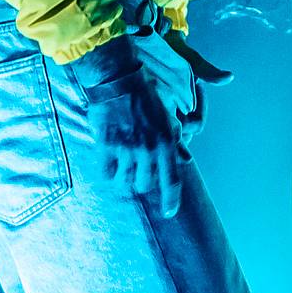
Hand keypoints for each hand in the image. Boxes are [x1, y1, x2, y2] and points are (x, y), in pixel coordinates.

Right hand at [81, 42, 183, 215]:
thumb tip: (185, 160)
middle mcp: (148, 149)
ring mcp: (127, 148)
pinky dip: (107, 173)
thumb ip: (175, 140)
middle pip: (145, 184)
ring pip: (125, 182)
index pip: (171, 180)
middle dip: (143, 181)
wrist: (119, 79)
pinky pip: (106, 172)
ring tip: (122, 170)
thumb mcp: (168, 116)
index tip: (169, 213)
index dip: (171, 200)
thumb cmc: (146, 95)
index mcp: (166, 142)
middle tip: (138, 170)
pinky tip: (108, 166)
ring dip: (124, 179)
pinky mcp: (107, 145)